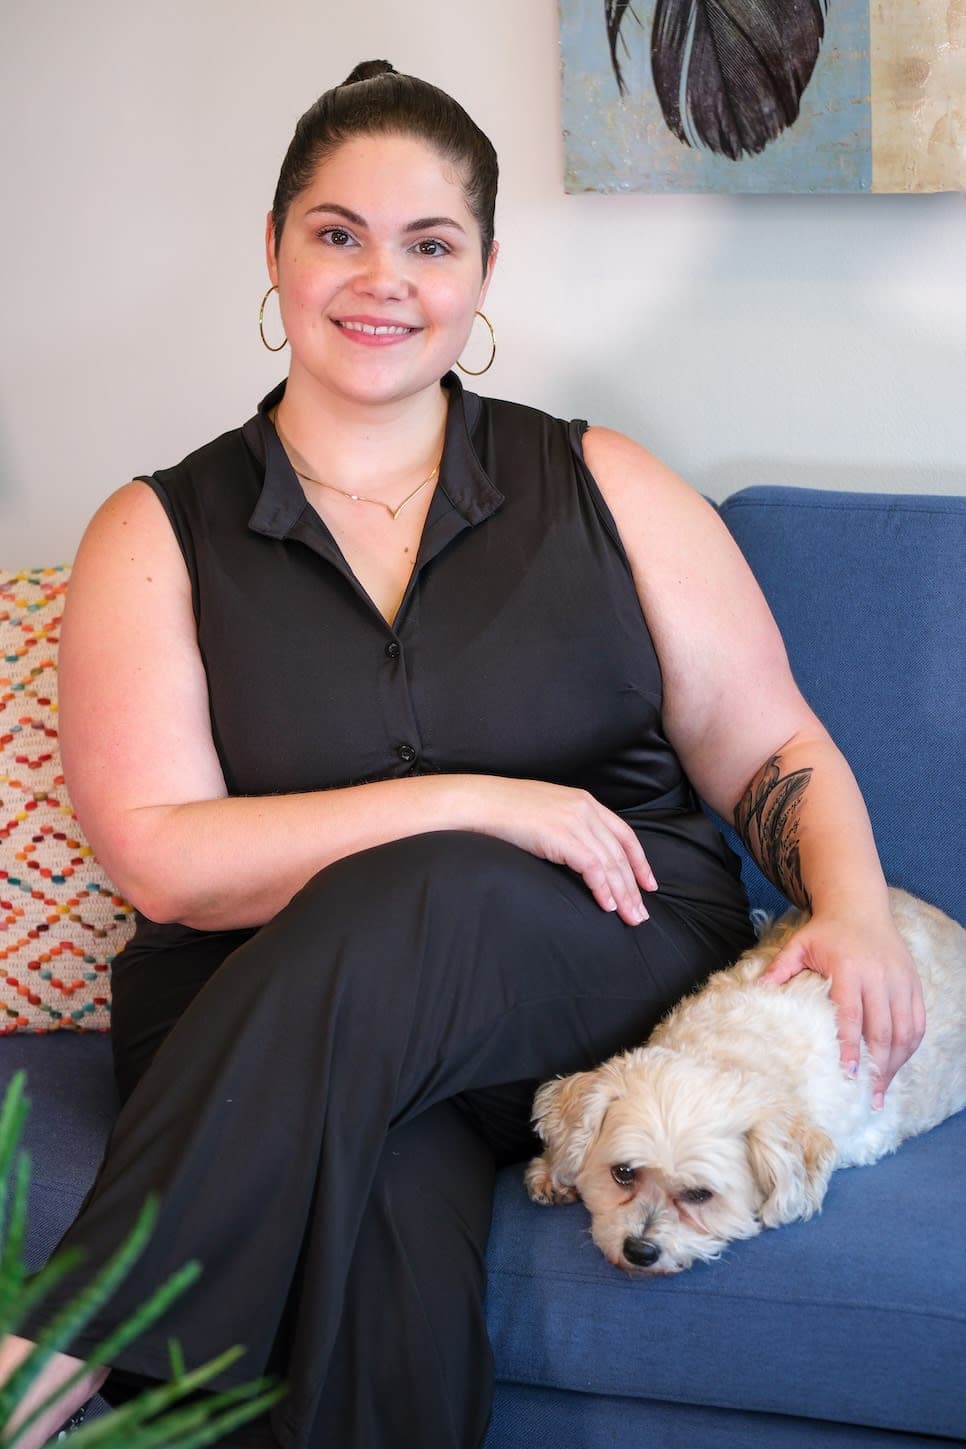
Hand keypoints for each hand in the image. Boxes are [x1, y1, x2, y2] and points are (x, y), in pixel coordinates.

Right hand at [467, 777, 656, 924]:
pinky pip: (593, 868)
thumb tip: (579, 853)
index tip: (648, 884)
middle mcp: (585, 809)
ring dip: (623, 894)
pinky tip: (607, 906)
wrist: (481, 802)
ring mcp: (575, 822)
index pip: (624, 834)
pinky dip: (603, 889)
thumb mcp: (546, 812)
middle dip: (634, 887)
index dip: (640, 861)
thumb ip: (568, 825)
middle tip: (642, 914)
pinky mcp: (563, 837)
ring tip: (631, 918)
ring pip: (611, 864)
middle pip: (621, 853)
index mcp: (584, 801)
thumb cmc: (506, 811)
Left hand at [762, 909, 925, 1106]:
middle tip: (867, 1096)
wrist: (859, 905)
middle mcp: (879, 976)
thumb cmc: (825, 930)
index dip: (851, 1046)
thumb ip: (780, 968)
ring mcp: (900, 980)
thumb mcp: (799, 944)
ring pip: (903, 1030)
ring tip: (881, 1090)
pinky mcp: (912, 983)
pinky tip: (896, 1066)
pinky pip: (917, 1021)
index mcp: (849, 969)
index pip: (852, 1015)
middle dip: (876, 1066)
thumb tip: (756, 991)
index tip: (848, 1074)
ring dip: (895, 1063)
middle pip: (882, 1029)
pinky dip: (909, 1047)